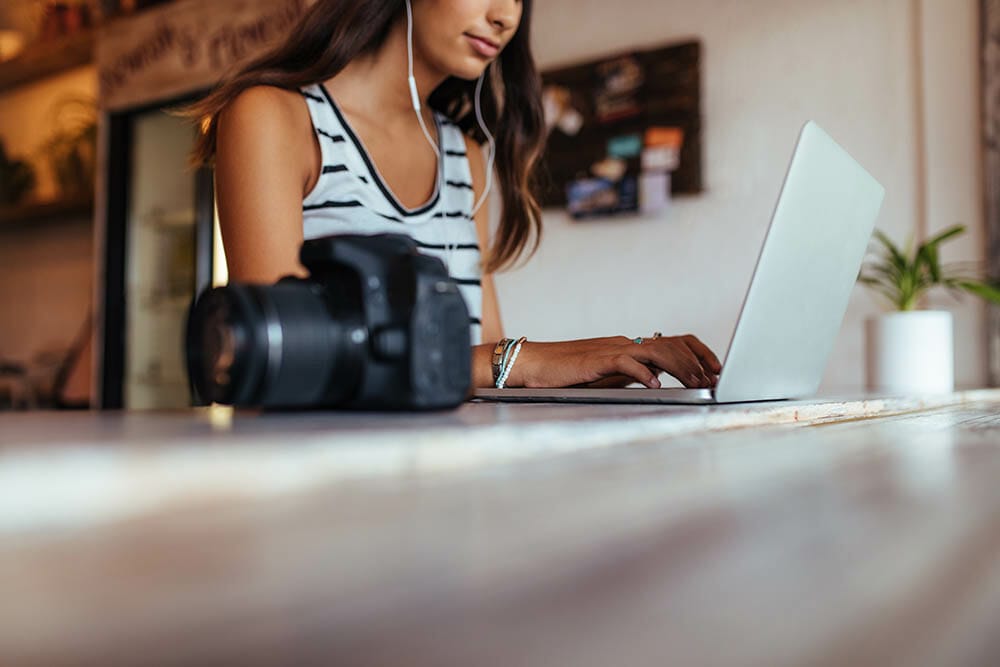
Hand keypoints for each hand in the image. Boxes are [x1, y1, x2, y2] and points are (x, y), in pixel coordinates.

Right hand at [508, 334, 721, 388]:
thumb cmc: (565, 373)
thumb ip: (631, 373)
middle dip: (698, 361)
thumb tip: (658, 379)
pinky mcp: (595, 360)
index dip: (699, 353)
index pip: (674, 341)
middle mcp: (624, 343)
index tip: (716, 370)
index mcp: (629, 346)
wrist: (531, 364)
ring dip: (679, 367)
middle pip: (672, 343)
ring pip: (655, 350)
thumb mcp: (607, 375)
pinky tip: (655, 385)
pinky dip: (643, 373)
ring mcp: (610, 350)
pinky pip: (625, 362)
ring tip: (694, 383)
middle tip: (713, 379)